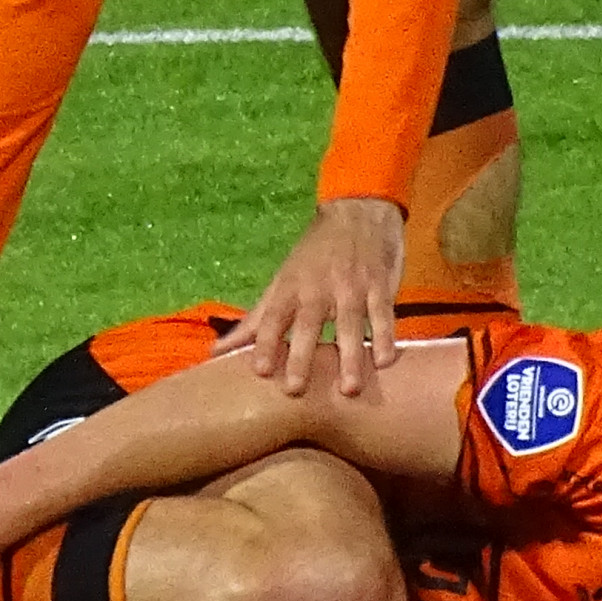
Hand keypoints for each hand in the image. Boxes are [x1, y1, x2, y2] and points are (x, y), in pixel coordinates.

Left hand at [222, 198, 404, 397]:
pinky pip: (382, 315)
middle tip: (295, 389)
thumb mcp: (281, 281)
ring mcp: (351, 287)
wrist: (356, 211)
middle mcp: (318, 289)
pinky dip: (384, 338)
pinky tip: (384, 363)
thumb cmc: (313, 254)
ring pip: (350, 325)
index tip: (259, 371)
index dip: (264, 343)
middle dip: (301, 356)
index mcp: (290, 288)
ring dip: (349, 357)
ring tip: (348, 389)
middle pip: (308, 325)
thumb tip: (217, 351)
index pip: (273, 318)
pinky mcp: (379, 286)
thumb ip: (255, 320)